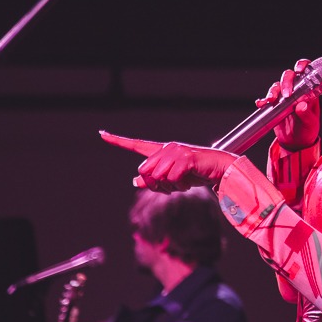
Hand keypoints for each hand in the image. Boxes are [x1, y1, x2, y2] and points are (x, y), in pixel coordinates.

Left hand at [99, 131, 236, 190]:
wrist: (220, 169)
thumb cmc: (197, 173)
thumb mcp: (172, 179)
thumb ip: (154, 180)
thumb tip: (136, 181)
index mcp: (161, 151)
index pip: (136, 145)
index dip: (117, 140)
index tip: (102, 134)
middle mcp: (166, 149)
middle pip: (144, 171)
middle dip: (156, 185)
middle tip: (171, 187)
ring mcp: (176, 152)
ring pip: (157, 177)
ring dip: (170, 187)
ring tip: (183, 183)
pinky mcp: (185, 159)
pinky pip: (172, 179)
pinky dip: (180, 186)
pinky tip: (189, 182)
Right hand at [260, 59, 321, 150]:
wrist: (296, 143)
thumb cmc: (308, 130)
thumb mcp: (310, 123)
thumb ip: (306, 114)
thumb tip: (302, 105)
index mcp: (309, 91)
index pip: (307, 72)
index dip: (303, 66)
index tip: (299, 69)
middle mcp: (297, 91)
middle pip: (289, 76)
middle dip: (286, 81)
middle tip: (286, 94)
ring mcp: (285, 97)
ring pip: (277, 85)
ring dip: (273, 91)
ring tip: (271, 100)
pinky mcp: (275, 105)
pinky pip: (267, 98)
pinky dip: (263, 99)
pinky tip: (262, 104)